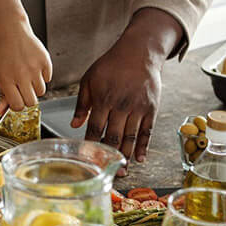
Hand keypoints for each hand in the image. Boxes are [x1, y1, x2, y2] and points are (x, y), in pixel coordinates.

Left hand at [0, 21, 51, 114]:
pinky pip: (48, 78)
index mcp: (6, 79)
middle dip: (28, 98)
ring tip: (28, 74)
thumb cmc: (4, 53)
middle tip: (24, 88)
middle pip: (32, 102)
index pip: (18, 106)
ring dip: (36, 86)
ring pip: (41, 91)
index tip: (17, 99)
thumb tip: (1, 113)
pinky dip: (43, 75)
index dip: (18, 105)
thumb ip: (2, 95)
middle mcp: (21, 74)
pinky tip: (34, 65)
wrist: (11, 31)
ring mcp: (34, 68)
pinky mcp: (45, 61)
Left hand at [72, 35, 161, 174]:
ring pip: (131, 137)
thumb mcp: (89, 79)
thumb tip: (74, 125)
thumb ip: (82, 104)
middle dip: (110, 155)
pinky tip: (140, 159)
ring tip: (122, 172)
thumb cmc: (111, 65)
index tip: (88, 157)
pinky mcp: (151, 109)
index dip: (92, 144)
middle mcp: (121, 105)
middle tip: (107, 171)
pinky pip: (147, 132)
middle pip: (115, 136)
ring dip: (127, 156)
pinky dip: (144, 147)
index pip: (96, 127)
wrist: (138, 53)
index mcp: (103, 98)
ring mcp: (138, 108)